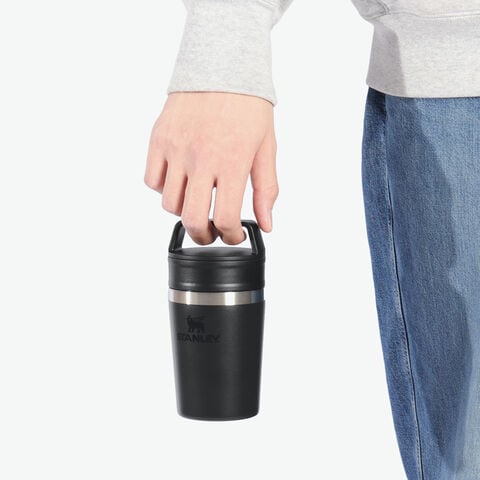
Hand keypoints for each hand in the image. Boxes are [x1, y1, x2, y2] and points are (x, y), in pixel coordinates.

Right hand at [144, 92, 278, 244]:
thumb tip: (266, 224)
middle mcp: (201, 158)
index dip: (231, 235)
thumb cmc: (248, 107)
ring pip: (170, 204)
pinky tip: (180, 181)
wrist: (221, 66)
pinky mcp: (158, 139)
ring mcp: (176, 148)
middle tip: (211, 234)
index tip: (235, 235)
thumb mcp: (266, 148)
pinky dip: (164, 189)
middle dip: (203, 236)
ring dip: (184, 212)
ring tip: (197, 202)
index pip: (226, 217)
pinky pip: (152, 181)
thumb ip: (266, 189)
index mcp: (232, 161)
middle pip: (192, 219)